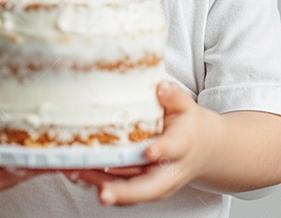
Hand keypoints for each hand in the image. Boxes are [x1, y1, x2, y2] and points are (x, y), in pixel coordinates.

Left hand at [65, 81, 219, 205]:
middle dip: (126, 192)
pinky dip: (98, 185)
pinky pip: (120, 190)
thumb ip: (174, 96)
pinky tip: (78, 174)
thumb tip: (161, 87)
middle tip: (105, 194)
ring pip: (130, 192)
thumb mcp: (186, 107)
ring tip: (79, 176)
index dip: (161, 150)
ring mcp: (155, 183)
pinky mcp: (142, 188)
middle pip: (150, 187)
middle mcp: (169, 171)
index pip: (173, 148)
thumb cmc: (188, 127)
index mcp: (182, 145)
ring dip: (104, 188)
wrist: (201, 150)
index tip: (149, 151)